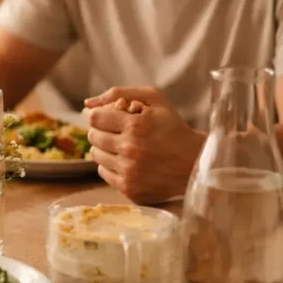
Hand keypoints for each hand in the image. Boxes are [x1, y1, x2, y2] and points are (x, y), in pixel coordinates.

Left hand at [84, 86, 205, 203]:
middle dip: (102, 130)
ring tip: (124, 146)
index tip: (106, 117)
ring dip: (105, 149)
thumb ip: (120, 93)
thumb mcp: (155, 99)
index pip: (95, 118)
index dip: (99, 115)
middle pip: (93, 136)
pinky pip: (103, 173)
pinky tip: (128, 161)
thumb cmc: (173, 127)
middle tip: (117, 131)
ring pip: (95, 155)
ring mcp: (129, 173)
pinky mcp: (129, 189)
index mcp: (136, 126)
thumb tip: (87, 104)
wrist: (195, 163)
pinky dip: (112, 165)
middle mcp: (130, 150)